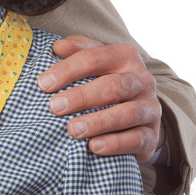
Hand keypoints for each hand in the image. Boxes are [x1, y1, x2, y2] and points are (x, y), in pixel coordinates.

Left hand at [38, 36, 162, 162]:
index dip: (68, 70)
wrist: (138, 116)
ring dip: (98, 122)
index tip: (43, 84)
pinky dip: (115, 143)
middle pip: (113, 86)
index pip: (95, 58)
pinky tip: (93, 146)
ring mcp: (150, 108)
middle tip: (55, 107)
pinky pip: (137, 139)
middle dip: (81, 97)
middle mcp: (142, 80)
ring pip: (127, 113)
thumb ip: (78, 51)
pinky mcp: (151, 135)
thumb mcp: (94, 63)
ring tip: (72, 130)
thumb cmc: (106, 84)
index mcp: (125, 57)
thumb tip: (57, 47)